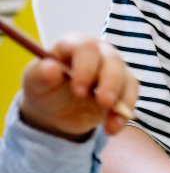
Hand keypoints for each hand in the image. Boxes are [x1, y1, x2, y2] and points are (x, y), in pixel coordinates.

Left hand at [18, 33, 137, 139]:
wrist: (57, 110)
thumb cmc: (45, 90)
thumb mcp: (34, 83)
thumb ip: (40, 74)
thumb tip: (51, 68)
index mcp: (74, 45)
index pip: (86, 49)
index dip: (85, 68)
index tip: (78, 90)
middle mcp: (99, 52)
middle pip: (113, 61)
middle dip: (110, 83)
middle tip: (103, 103)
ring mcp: (114, 69)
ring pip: (127, 79)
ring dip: (122, 102)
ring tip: (109, 125)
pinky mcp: (125, 87)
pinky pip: (132, 97)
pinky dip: (124, 114)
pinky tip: (112, 128)